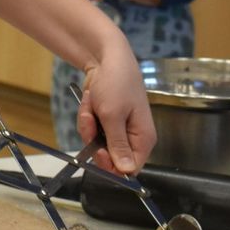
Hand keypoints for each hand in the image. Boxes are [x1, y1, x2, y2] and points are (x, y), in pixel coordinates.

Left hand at [76, 40, 156, 173]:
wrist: (105, 58)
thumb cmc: (116, 83)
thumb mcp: (113, 115)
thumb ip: (118, 144)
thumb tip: (127, 171)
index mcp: (143, 139)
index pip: (130, 168)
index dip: (112, 165)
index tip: (98, 152)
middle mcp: (132, 137)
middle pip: (110, 157)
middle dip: (94, 138)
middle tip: (91, 119)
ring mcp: (117, 129)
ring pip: (96, 143)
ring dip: (88, 124)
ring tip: (91, 104)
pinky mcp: (105, 121)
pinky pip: (90, 130)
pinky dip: (86, 116)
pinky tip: (89, 101)